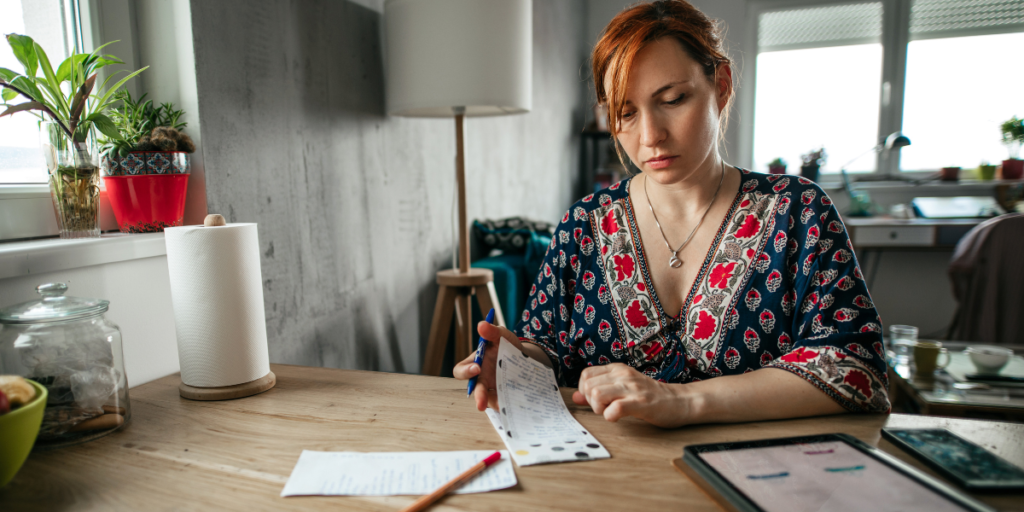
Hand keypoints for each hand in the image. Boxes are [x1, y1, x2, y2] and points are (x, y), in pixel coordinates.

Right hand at [452, 321, 525, 411]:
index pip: (461, 370)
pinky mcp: (505, 396)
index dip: (465, 371)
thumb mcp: (502, 335)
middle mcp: (481, 378)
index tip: (477, 368)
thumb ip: (492, 331)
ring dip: (495, 403)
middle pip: (474, 390)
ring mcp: (493, 389)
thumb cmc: (507, 345)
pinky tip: (513, 405)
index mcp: (475, 363)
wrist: (526, 356)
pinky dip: (508, 405)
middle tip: (481, 403)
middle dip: (478, 396)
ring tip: (503, 405)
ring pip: (490, 400)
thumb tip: (481, 325)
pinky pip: (504, 403)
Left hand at [572, 363, 688, 427]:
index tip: (595, 400)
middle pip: (589, 385)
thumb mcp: (622, 388)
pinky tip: (619, 417)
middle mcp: (623, 374)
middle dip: (591, 401)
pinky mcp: (640, 402)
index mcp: (617, 369)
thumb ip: (599, 391)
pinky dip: (611, 416)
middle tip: (604, 408)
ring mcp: (632, 388)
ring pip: (597, 394)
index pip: (586, 374)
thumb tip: (575, 396)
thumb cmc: (650, 396)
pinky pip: (615, 408)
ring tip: (611, 411)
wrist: (679, 401)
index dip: (584, 391)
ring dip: (599, 408)